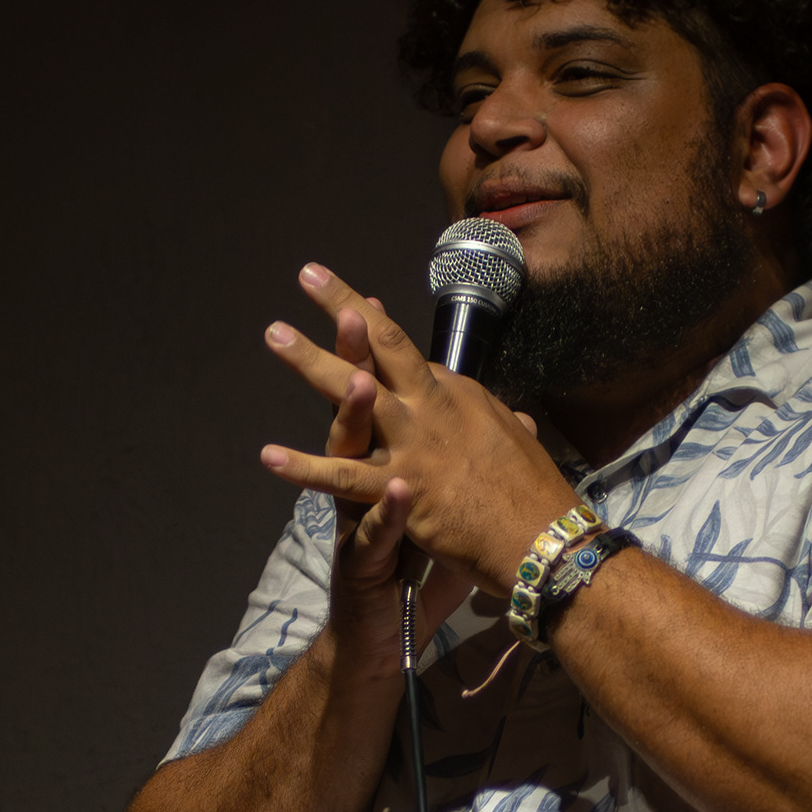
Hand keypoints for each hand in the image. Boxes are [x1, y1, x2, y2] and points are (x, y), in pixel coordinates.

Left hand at [260, 263, 580, 597]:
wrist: (543, 537)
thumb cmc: (535, 495)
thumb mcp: (518, 442)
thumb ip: (501, 425)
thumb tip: (513, 418)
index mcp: (456, 395)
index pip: (408, 352)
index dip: (377, 322)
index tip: (351, 301)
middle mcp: (431, 406)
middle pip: (381, 344)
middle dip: (342, 306)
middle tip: (308, 274)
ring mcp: (412, 443)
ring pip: (351, 393)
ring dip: (310, 361)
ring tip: (274, 334)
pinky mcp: (399, 488)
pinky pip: (341, 476)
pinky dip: (303, 467)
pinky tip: (268, 455)